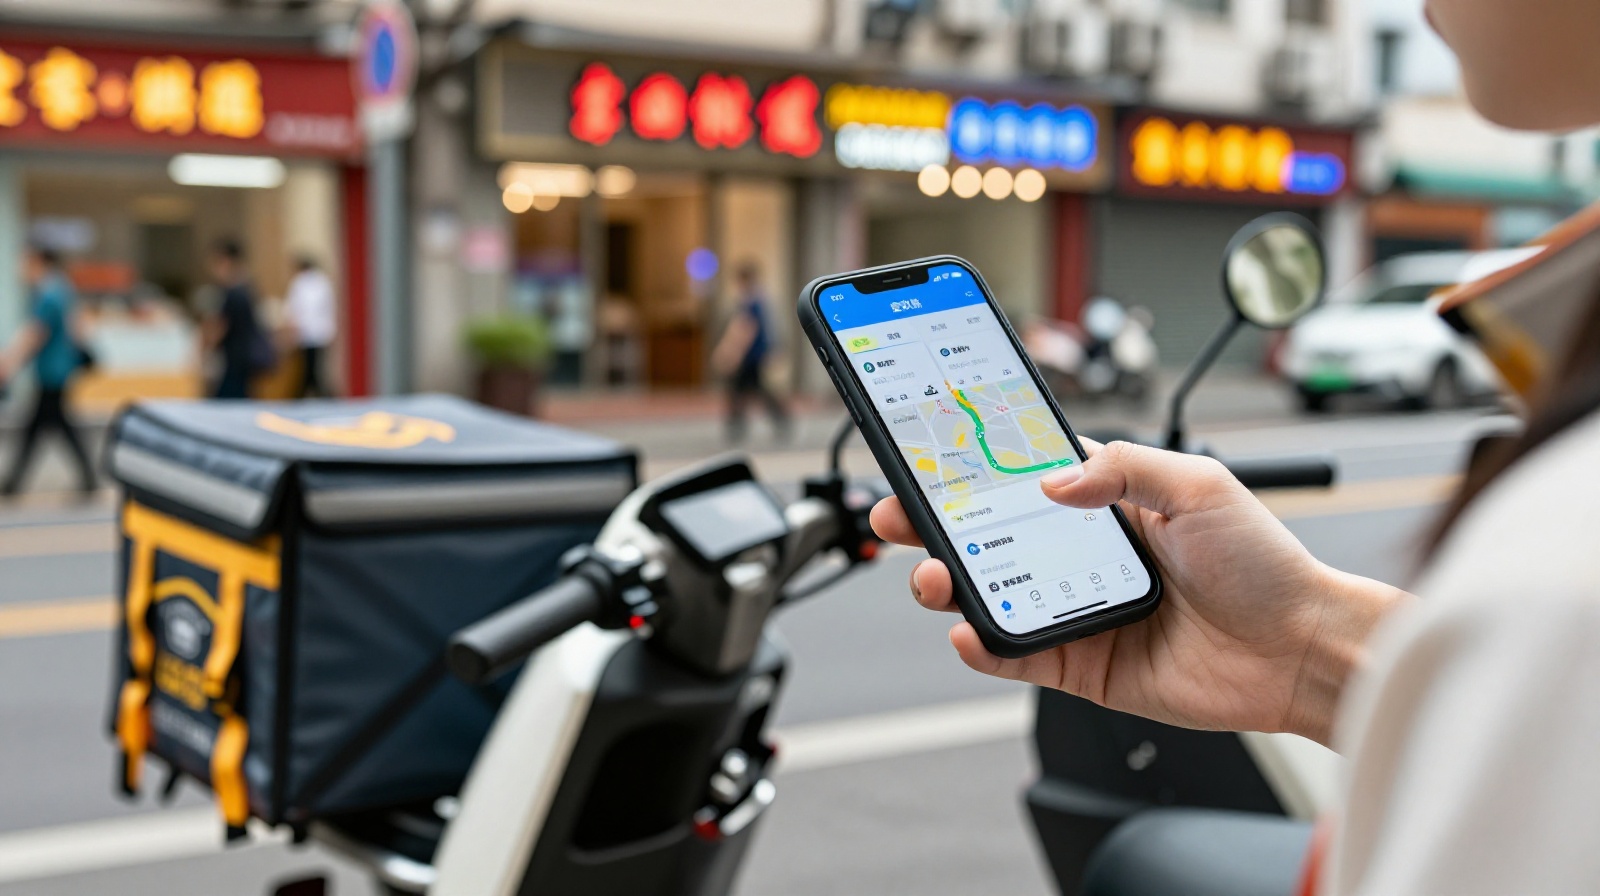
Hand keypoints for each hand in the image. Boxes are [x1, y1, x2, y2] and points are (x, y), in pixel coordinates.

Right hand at [871, 440, 1407, 745]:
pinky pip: (1018, 656)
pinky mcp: (1083, 666)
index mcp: (1107, 504)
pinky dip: (983, 647)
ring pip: (992, 595)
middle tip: (899, 516)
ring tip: (933, 577)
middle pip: (989, 536)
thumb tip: (1050, 479)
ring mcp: (1078, 611)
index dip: (973, 466)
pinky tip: (967, 631)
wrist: (1300, 651)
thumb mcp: (1199, 485)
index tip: (929, 454)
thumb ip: (1123, 467)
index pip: (1022, 476)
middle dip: (934, 524)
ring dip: (950, 584)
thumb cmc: (1264, 565)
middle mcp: (1083, 555)